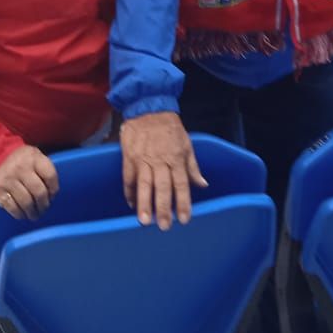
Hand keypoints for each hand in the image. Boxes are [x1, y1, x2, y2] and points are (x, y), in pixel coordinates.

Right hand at [0, 145, 59, 218]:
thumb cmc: (23, 162)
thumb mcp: (36, 158)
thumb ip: (46, 171)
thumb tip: (51, 196)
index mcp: (34, 157)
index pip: (50, 176)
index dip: (54, 189)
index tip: (52, 196)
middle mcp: (21, 167)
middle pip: (39, 192)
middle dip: (43, 205)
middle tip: (43, 209)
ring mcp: (8, 178)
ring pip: (26, 202)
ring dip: (32, 212)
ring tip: (34, 215)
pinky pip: (12, 207)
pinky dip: (19, 214)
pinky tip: (22, 214)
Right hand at [120, 111, 207, 229]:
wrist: (148, 107)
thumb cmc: (170, 127)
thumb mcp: (186, 143)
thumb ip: (193, 167)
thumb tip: (203, 184)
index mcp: (176, 158)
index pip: (181, 184)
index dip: (183, 202)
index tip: (184, 219)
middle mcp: (160, 160)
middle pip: (162, 187)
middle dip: (163, 208)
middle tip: (163, 226)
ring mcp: (143, 158)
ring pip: (144, 184)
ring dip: (144, 203)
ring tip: (144, 221)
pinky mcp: (129, 156)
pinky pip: (128, 177)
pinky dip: (129, 191)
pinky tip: (131, 203)